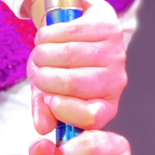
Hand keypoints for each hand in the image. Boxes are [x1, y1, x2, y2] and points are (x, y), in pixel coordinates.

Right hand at [27, 0, 126, 135]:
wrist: (71, 29)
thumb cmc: (60, 66)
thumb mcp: (47, 92)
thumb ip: (44, 110)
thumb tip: (42, 127)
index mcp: (105, 106)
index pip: (91, 117)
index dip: (63, 109)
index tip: (48, 99)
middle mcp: (116, 82)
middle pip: (73, 82)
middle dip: (44, 76)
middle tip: (38, 70)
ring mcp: (116, 53)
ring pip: (68, 54)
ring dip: (42, 52)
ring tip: (40, 53)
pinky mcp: (109, 26)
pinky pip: (70, 32)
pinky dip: (48, 35)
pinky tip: (45, 37)